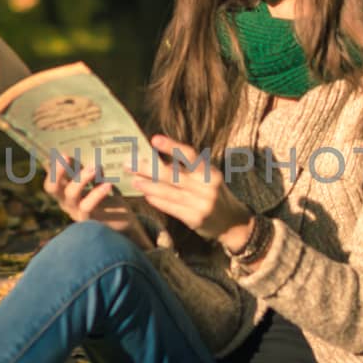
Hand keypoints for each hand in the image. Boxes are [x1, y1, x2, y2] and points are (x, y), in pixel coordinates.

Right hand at [43, 155, 148, 247]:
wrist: (123, 220)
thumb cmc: (107, 196)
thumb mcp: (96, 180)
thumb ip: (87, 168)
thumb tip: (83, 148)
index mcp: (64, 191)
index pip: (50, 178)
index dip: (51, 167)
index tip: (59, 152)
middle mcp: (65, 202)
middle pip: (52, 188)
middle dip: (57, 171)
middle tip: (65, 155)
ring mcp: (75, 212)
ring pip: (71, 194)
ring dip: (81, 178)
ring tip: (95, 167)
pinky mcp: (88, 220)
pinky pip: (87, 206)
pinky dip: (97, 194)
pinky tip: (108, 184)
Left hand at [128, 134, 252, 249]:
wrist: (233, 222)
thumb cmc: (214, 193)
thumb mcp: (208, 177)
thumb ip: (186, 170)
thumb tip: (157, 159)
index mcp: (210, 172)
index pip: (190, 155)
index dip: (172, 146)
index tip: (154, 139)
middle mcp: (207, 187)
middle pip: (173, 175)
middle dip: (149, 168)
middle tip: (129, 162)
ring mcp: (201, 204)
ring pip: (169, 192)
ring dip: (149, 185)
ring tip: (134, 180)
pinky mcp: (195, 219)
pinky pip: (172, 208)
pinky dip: (158, 201)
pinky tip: (146, 195)